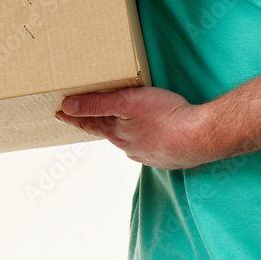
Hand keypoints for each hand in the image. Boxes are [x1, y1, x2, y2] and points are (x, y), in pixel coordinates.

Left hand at [54, 86, 216, 169]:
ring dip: (123, 134)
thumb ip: (96, 103)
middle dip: (98, 124)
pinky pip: (150, 148)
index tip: (58, 114)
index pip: (88, 123)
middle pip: (108, 133)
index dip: (73, 117)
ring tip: (121, 125)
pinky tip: (152, 136)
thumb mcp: (127, 102)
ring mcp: (149, 155)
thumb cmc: (166, 116)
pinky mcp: (168, 157)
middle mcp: (129, 147)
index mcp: (117, 133)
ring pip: (130, 142)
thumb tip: (66, 107)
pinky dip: (146, 141)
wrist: (202, 137)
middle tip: (86, 118)